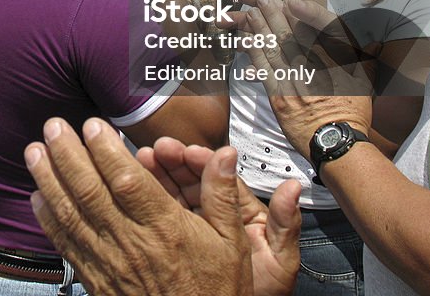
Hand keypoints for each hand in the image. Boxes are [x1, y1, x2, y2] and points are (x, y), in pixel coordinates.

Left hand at [26, 118, 253, 295]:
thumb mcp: (231, 243)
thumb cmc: (215, 289)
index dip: (106, 151)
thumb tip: (226, 154)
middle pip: (92, 192)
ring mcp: (110, 262)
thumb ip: (223, 196)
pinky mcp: (96, 279)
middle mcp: (133, 242)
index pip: (128, 182)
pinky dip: (48, 219)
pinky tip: (37, 196)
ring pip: (72, 215)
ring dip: (49, 180)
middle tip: (53, 127)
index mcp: (166, 228)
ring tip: (34, 151)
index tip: (92, 125)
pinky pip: (67, 245)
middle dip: (68, 155)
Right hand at [139, 137, 300, 295]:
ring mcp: (195, 225)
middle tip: (160, 148)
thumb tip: (292, 189)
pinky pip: (163, 213)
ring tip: (145, 158)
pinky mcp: (178, 237)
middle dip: (177, 161)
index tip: (190, 151)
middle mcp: (217, 214)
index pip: (223, 181)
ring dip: (160, 173)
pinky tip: (137, 184)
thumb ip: (285, 223)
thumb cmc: (264, 292)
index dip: (206, 163)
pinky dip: (150, 197)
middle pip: (195, 180)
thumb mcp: (280, 259)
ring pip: (176, 192)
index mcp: (242, 214)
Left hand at [220, 0, 373, 160]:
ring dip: (258, 27)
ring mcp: (296, 81)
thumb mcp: (362, 79)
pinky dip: (253, 52)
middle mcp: (316, 68)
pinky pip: (263, 68)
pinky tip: (243, 39)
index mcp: (338, 60)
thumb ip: (355, 56)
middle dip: (271, 13)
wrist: (336, 143)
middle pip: (290, 34)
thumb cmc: (352, 112)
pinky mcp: (279, 95)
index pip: (318, 29)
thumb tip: (360, 39)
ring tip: (247, 12)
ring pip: (273, 48)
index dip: (301, 11)